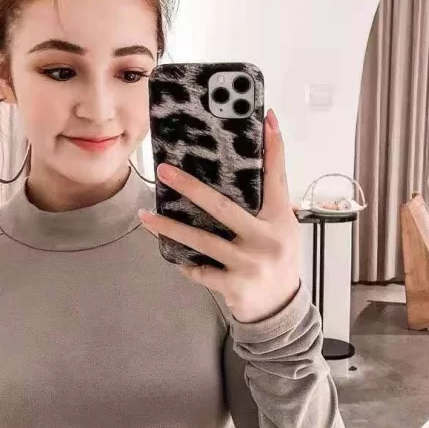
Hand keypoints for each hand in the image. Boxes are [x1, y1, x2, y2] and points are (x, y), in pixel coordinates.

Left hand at [137, 108, 301, 323]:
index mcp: (280, 218)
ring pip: (202, 240)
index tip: (267, 119)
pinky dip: (184, 261)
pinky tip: (170, 253)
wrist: (280, 308)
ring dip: (169, 228)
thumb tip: (258, 158)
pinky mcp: (233, 285)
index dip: (273, 147)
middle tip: (164, 170)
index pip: (277, 176)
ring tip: (145, 217)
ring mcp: (249, 263)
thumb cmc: (278, 259)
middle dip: (190, 187)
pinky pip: (199, 269)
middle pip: (223, 207)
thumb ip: (272, 199)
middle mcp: (266, 239)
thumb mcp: (283, 227)